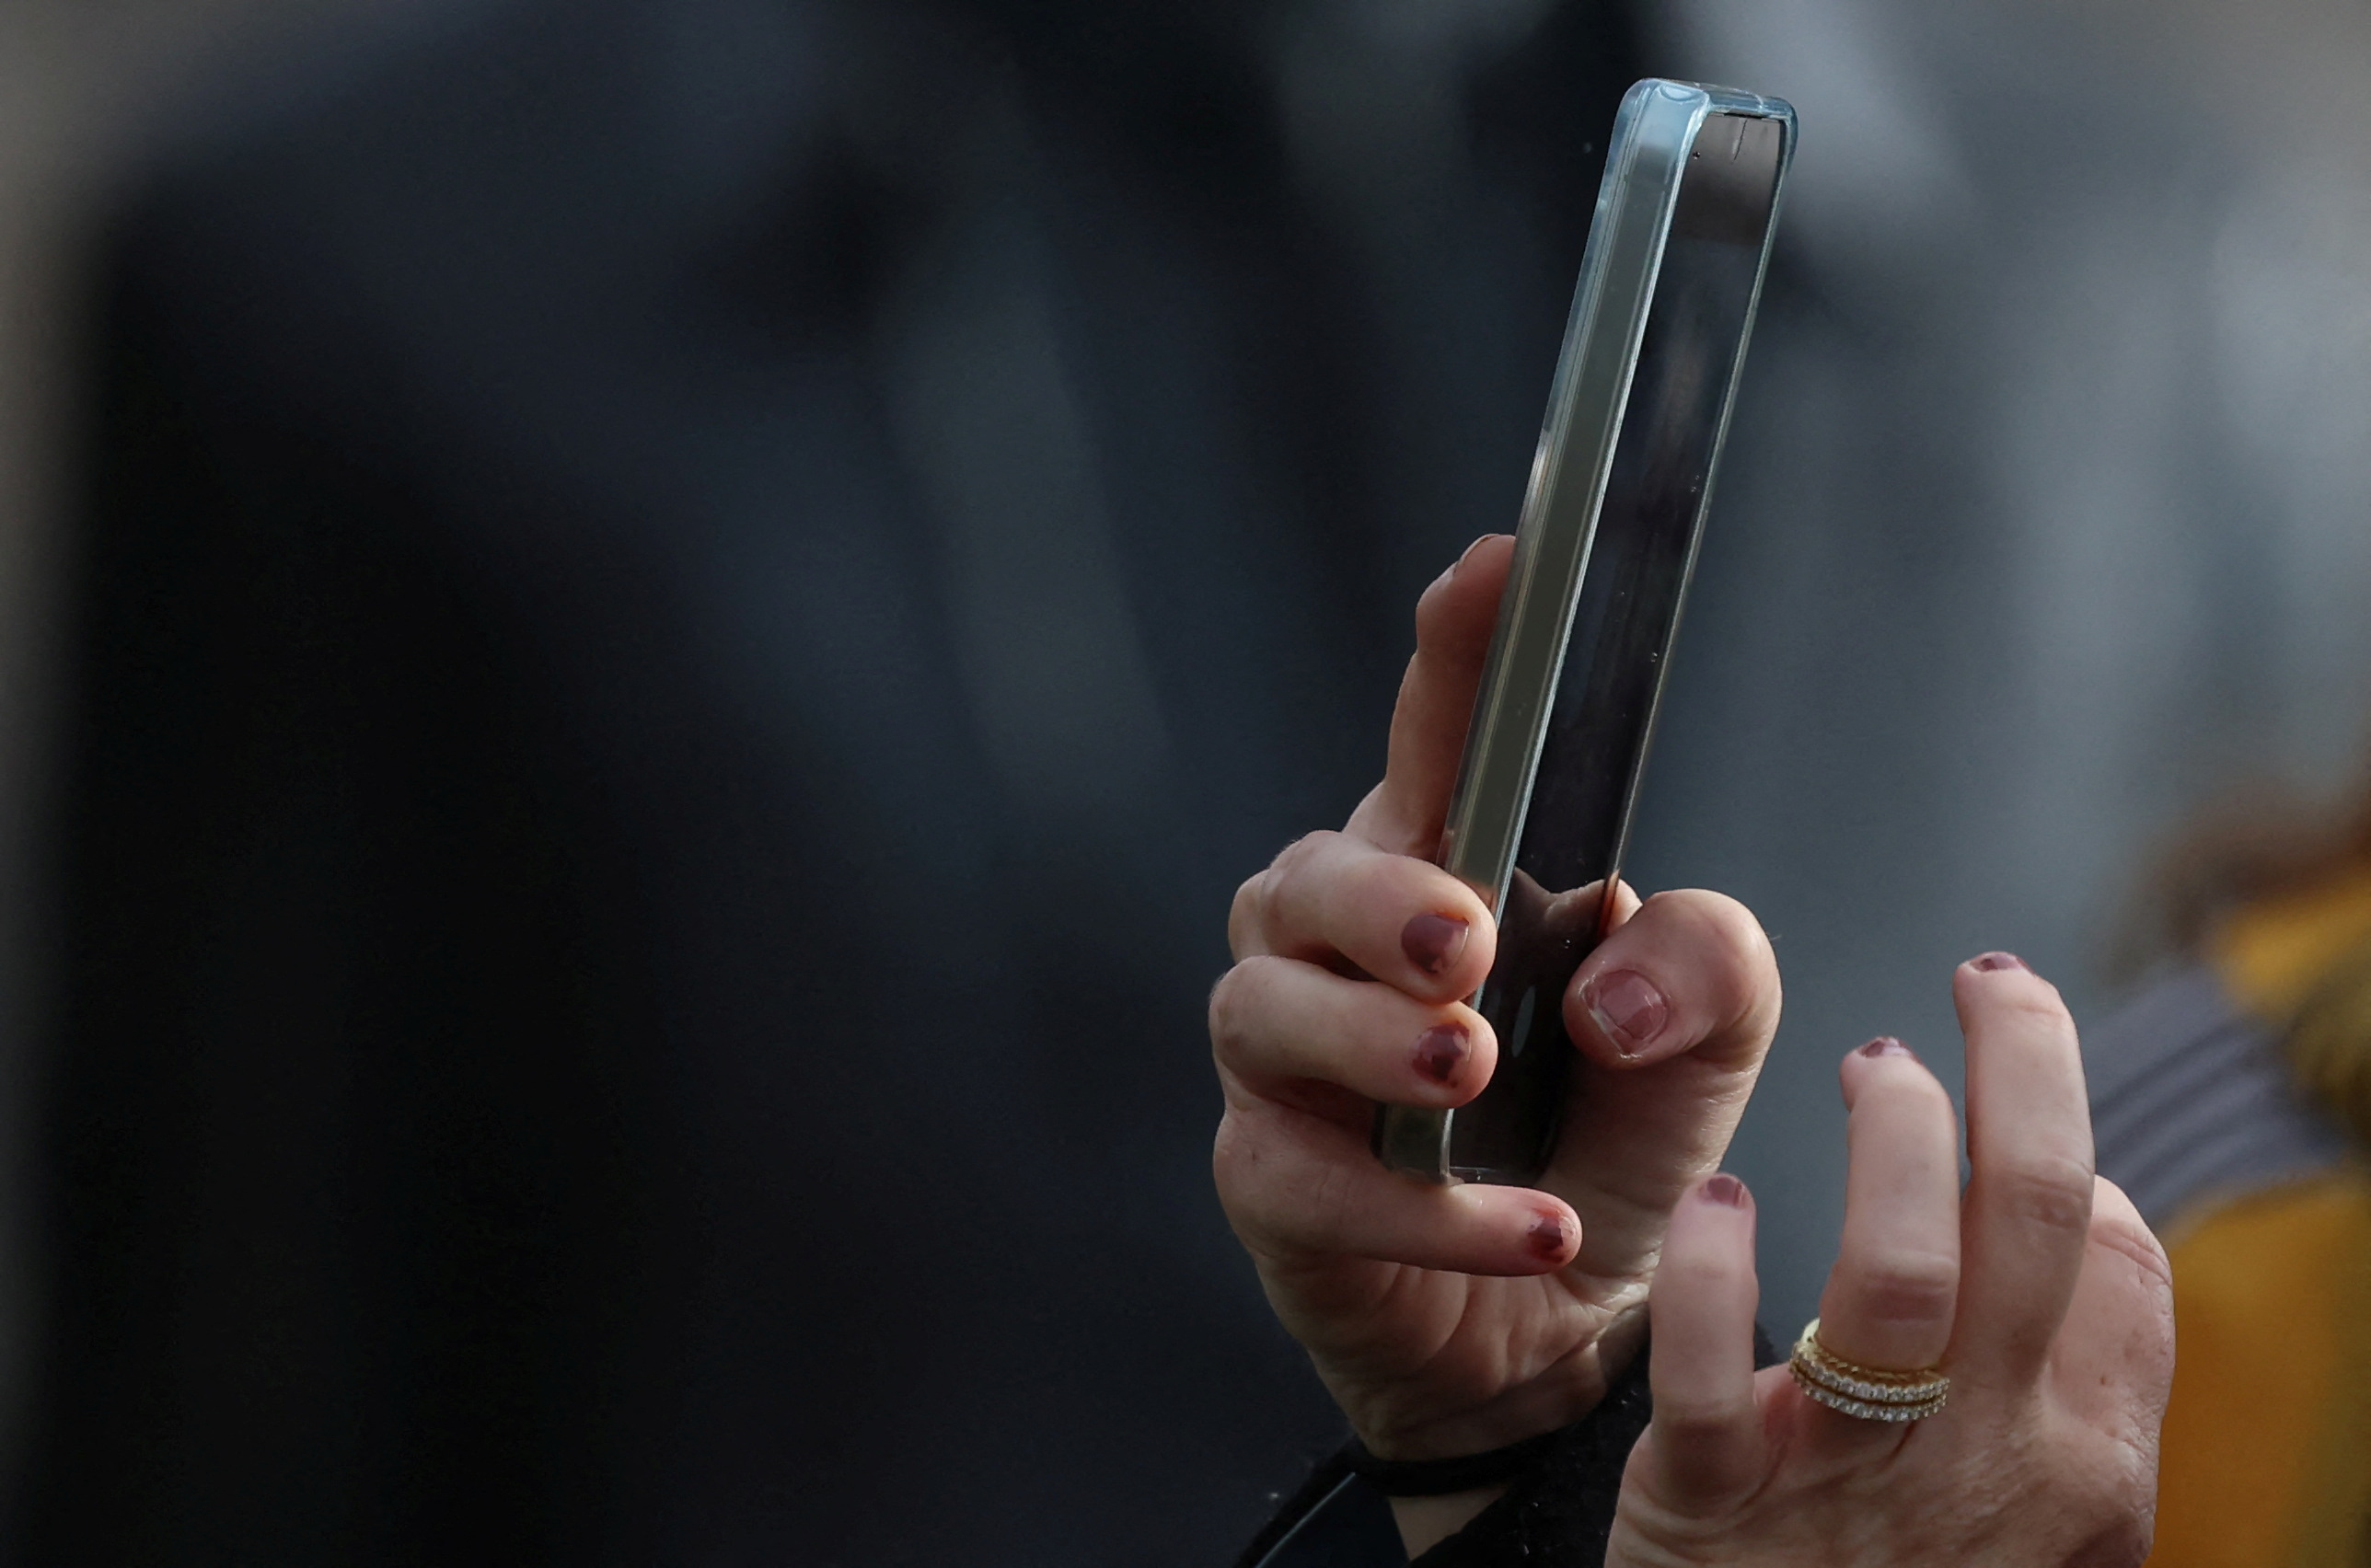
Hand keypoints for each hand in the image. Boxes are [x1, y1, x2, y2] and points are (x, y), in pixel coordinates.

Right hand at [1210, 536, 1780, 1469]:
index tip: (1499, 568)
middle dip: (1381, 898)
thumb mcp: (1702, 1045)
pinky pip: (1302, 1181)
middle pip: (1306, 875)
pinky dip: (1419, 1210)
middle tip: (1466, 942)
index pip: (1438, 743)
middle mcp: (1337, 948)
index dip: (1455, 656)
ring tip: (1468, 1073)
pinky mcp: (1265, 1182)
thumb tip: (1603, 989)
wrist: (1557, 1324)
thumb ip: (1706, 967)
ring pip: (1266, 1014)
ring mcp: (1284, 1064)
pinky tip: (1531, 1232)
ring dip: (1373, 1041)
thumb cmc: (1604, 1138)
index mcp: (1442, 871)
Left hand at [1610, 958, 2174, 1567]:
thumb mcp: (2021, 1500)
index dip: (2069, 1116)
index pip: (2116, 1254)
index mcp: (2080, 1458)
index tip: (2013, 1031)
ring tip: (1869, 1069)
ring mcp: (1858, 1484)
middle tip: (1980, 985)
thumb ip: (2057, 1372)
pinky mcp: (1718, 1508)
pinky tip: (1715, 1204)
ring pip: (1903, 1276)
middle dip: (2023, 1069)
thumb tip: (2080, 1199)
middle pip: (2036, 1221)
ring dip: (1890, 1144)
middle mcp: (1993, 1462)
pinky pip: (1720, 1379)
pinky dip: (1713, 1277)